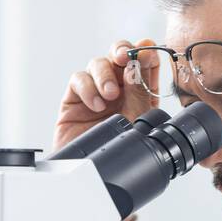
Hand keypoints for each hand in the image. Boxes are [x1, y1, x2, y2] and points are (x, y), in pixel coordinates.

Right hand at [53, 37, 160, 151]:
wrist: (92, 171)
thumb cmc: (116, 151)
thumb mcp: (135, 120)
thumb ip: (139, 92)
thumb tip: (137, 64)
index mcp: (138, 92)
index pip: (144, 62)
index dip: (146, 51)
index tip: (147, 50)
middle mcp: (117, 88)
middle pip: (119, 54)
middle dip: (123, 50)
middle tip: (125, 57)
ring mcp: (95, 91)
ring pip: (98, 63)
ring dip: (104, 74)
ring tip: (110, 95)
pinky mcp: (74, 98)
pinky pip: (79, 79)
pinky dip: (87, 88)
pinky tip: (96, 105)